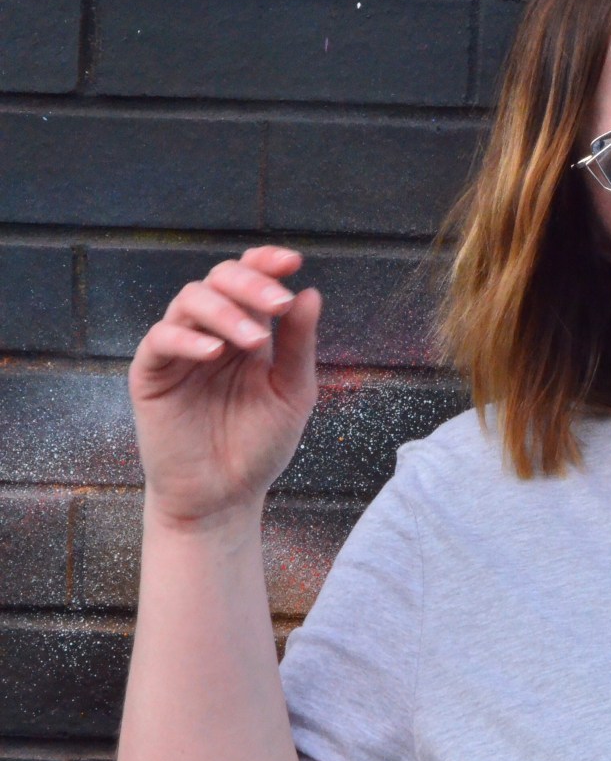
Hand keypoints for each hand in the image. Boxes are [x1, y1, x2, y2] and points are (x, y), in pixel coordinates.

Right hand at [128, 245, 320, 525]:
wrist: (224, 498)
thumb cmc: (259, 446)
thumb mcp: (291, 393)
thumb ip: (298, 345)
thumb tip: (309, 292)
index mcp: (247, 330)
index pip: (250, 279)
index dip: (266, 262)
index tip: (294, 262)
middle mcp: (210, 331)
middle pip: (219, 278)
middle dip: (251, 283)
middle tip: (277, 303)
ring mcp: (179, 349)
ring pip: (190, 300)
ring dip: (226, 312)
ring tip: (254, 341)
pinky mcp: (151, 373)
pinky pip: (161, 339)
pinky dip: (187, 339)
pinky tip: (214, 352)